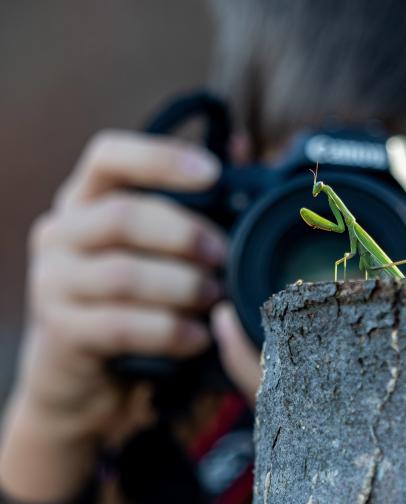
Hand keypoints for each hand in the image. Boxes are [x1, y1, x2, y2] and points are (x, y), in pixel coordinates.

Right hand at [0, 131, 229, 501]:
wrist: (88, 369)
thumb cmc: (136, 291)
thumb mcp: (158, 242)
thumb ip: (197, 199)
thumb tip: (241, 148)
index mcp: (86, 198)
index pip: (109, 157)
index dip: (161, 159)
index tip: (213, 172)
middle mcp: (61, 231)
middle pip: (122, 216)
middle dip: (183, 235)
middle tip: (222, 255)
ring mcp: (53, 281)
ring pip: (124, 274)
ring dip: (182, 286)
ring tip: (215, 297)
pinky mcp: (60, 329)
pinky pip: (121, 325)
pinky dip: (168, 330)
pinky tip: (198, 336)